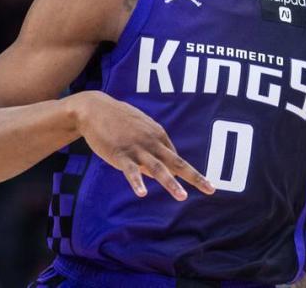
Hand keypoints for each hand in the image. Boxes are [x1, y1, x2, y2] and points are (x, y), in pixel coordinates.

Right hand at [72, 91, 215, 200]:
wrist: (94, 108)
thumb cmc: (118, 120)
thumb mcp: (139, 130)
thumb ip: (150, 147)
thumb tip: (157, 171)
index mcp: (158, 134)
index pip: (174, 157)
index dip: (178, 171)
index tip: (183, 182)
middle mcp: (152, 141)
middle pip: (176, 161)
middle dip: (194, 176)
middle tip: (210, 190)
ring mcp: (137, 148)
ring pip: (157, 168)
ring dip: (170, 183)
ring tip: (182, 197)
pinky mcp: (120, 154)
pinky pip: (130, 170)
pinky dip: (137, 182)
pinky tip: (142, 194)